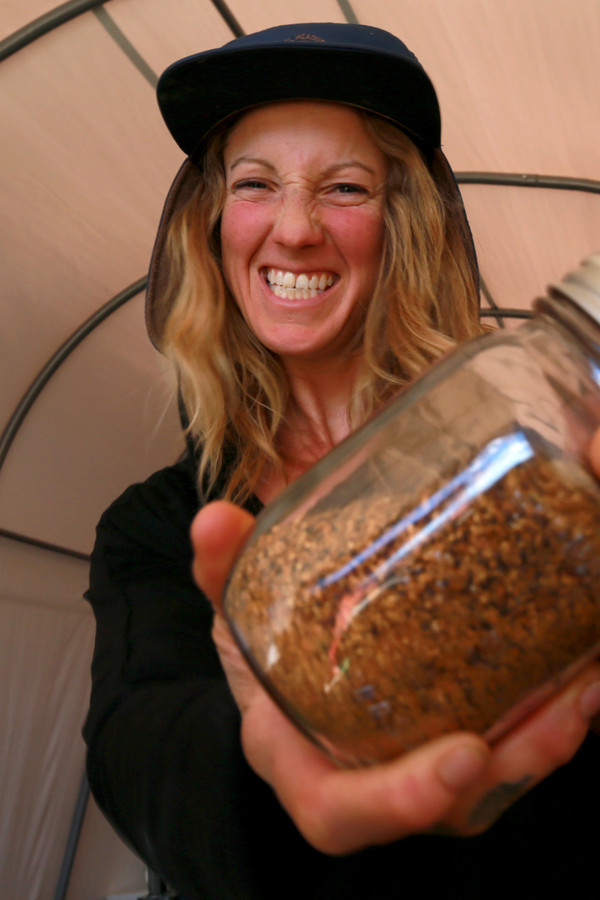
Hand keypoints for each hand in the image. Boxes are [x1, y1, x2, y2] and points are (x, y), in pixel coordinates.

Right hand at [191, 499, 599, 852]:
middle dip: (513, 766)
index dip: (398, 802)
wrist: (284, 666)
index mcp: (298, 759)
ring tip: (589, 680)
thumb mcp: (232, 611)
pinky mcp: (451, 728)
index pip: (338, 812)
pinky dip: (549, 710)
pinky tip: (580, 662)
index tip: (462, 753)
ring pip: (494, 780)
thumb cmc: (258, 652)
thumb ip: (222, 570)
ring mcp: (415, 758)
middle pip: (446, 807)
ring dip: (550, 736)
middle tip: (565, 709)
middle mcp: (367, 775)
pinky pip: (508, 740)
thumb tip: (213, 522)